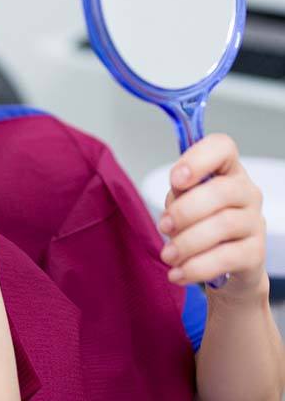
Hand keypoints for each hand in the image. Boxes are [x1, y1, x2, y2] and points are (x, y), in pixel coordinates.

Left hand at [158, 133, 268, 301]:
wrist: (226, 265)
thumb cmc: (200, 221)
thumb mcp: (184, 200)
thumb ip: (179, 193)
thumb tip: (174, 204)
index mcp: (226, 169)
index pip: (222, 147)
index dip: (198, 159)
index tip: (176, 180)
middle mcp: (246, 191)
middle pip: (220, 192)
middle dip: (185, 211)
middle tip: (163, 226)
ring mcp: (255, 222)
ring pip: (222, 226)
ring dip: (187, 242)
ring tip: (167, 255)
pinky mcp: (256, 253)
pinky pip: (226, 258)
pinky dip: (196, 267)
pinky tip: (177, 273)